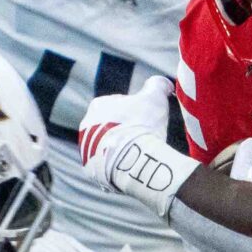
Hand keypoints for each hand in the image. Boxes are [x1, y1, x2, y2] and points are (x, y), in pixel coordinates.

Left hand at [78, 78, 192, 215]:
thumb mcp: (155, 98)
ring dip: (122, 148)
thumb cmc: (142, 125)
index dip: (137, 111)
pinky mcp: (91, 168)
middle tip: (145, 138)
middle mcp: (86, 125)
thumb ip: (158, 85)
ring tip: (139, 154)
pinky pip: (107, 164)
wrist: (131, 161)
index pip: (120, 104)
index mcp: (98, 105)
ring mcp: (86, 148)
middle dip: (127, 130)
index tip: (148, 121)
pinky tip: (132, 166)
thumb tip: (164, 83)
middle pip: (113, 126)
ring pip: (109, 145)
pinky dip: (118, 164)